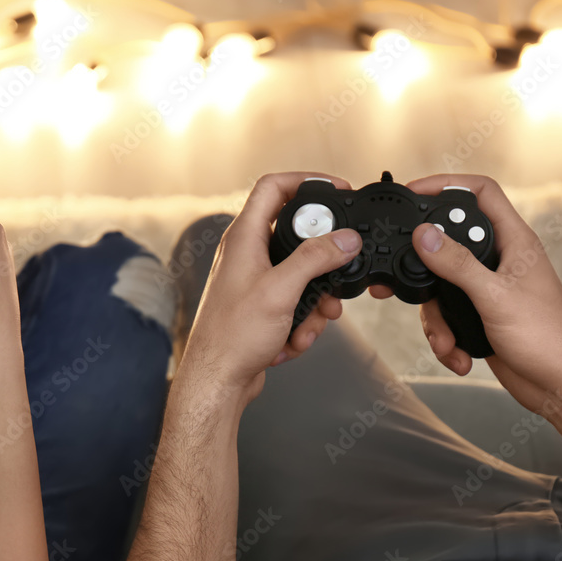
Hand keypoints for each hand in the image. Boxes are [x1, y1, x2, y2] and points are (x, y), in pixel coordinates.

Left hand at [180, 173, 362, 404]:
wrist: (216, 380)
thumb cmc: (232, 335)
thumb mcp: (281, 290)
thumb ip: (315, 259)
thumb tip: (344, 238)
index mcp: (243, 237)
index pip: (273, 187)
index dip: (306, 180)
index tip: (336, 188)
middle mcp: (246, 253)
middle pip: (298, 236)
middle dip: (322, 262)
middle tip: (335, 277)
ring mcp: (253, 280)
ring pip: (301, 275)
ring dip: (314, 302)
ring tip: (308, 324)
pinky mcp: (261, 306)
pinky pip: (295, 303)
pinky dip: (301, 322)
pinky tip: (291, 341)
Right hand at [406, 174, 561, 413]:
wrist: (560, 385)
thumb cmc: (549, 338)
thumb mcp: (495, 297)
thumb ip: (457, 264)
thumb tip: (425, 236)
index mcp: (514, 242)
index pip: (481, 193)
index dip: (446, 184)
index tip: (414, 191)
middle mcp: (500, 260)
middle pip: (448, 241)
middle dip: (426, 265)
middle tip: (405, 268)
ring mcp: (487, 287)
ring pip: (440, 284)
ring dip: (436, 316)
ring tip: (447, 338)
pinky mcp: (478, 312)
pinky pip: (445, 313)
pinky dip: (444, 336)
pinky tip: (457, 352)